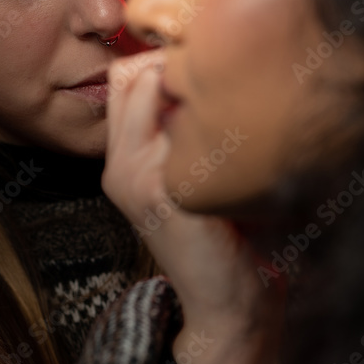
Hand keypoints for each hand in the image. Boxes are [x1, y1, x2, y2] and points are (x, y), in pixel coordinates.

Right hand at [104, 52, 285, 363]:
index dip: (160, 61)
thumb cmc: (221, 235)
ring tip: (231, 109)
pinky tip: (244, 143)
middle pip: (131, 75)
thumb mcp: (186, 178)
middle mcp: (119, 167)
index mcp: (121, 161)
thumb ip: (180, 134)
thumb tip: (205, 77)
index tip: (203, 69)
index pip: (124, 78)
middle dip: (174, 63)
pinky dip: (217, 117)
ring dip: (195, 86)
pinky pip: (184, 122)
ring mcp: (137, 177)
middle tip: (220, 80)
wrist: (225, 303)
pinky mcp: (163, 190)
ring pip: (153, 87)